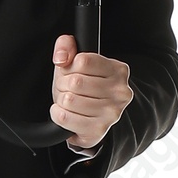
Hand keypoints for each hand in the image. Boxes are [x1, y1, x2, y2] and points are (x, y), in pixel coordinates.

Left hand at [50, 34, 132, 151]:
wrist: (90, 119)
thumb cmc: (84, 88)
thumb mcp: (75, 63)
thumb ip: (66, 47)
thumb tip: (62, 58)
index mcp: (118, 70)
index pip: (83, 61)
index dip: (70, 67)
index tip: (72, 72)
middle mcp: (120, 92)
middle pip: (75, 82)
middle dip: (63, 85)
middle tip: (68, 89)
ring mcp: (111, 113)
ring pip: (69, 100)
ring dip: (61, 100)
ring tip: (69, 102)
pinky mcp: (98, 130)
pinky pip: (64, 117)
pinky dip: (57, 114)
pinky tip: (65, 113)